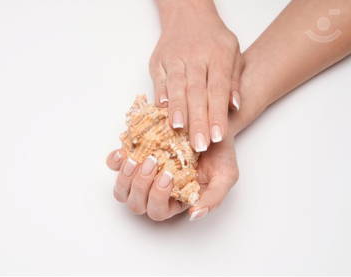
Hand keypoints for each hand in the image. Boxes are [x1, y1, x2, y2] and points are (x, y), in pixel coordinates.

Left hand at [106, 137, 238, 221]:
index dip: (157, 197)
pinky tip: (123, 152)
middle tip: (153, 162)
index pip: (158, 211)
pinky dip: (115, 161)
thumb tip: (194, 215)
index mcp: (175, 201)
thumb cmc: (219, 155)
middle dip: (141, 185)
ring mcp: (141, 176)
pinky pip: (113, 166)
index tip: (168, 174)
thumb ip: (213, 198)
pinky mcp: (133, 157)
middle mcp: (155, 192)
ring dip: (125, 177)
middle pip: (136, 204)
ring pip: (121, 191)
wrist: (211, 125)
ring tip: (137, 159)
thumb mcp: (226, 176)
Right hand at [150, 0, 242, 151]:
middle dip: (198, 120)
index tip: (217, 136)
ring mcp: (174, 58)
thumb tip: (235, 106)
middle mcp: (196, 57)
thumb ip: (234, 80)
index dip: (217, 114)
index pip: (218, 89)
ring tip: (179, 130)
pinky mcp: (158, 62)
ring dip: (178, 110)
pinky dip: (160, 98)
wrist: (188, 14)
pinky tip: (163, 114)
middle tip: (199, 144)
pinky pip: (159, 82)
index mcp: (218, 55)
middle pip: (197, 92)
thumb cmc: (213, 39)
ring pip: (176, 87)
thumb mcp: (233, 53)